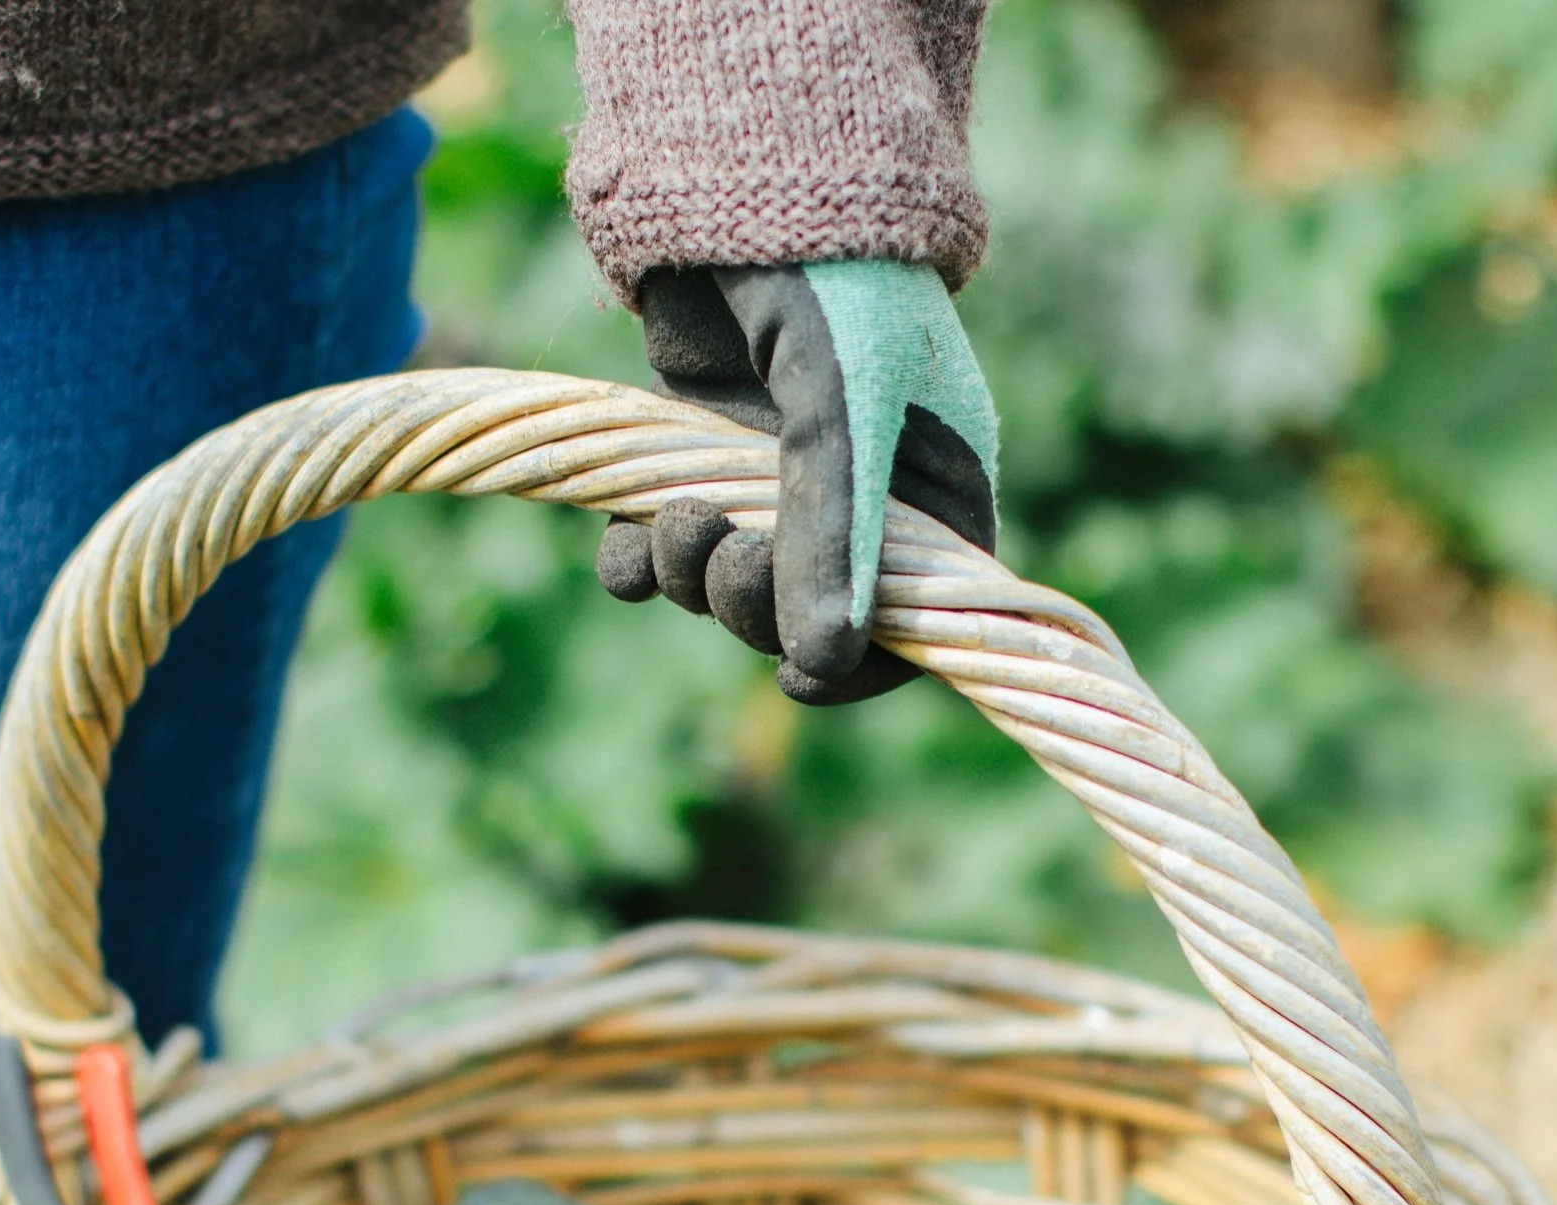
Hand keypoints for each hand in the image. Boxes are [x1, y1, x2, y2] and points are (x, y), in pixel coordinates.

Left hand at [599, 262, 999, 704]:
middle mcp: (856, 508)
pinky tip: (625, 541)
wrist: (745, 177)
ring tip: (673, 521)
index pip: (912, 625)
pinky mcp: (694, 465)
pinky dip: (636, 563)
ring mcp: (770, 490)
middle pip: (803, 621)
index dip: (858, 668)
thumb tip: (820, 667)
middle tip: (722, 554)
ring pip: (724, 593)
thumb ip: (832, 540)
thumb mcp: (840, 417)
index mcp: (931, 501)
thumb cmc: (832, 289)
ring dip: (689, 579)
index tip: (802, 676)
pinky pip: (659, 558)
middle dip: (751, 607)